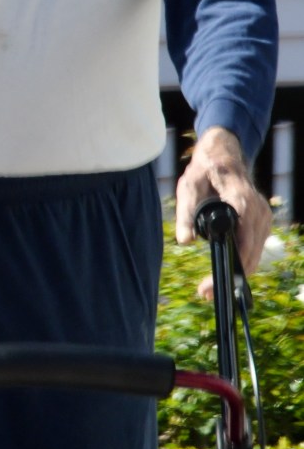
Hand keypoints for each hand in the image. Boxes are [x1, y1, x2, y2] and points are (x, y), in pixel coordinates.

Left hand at [175, 126, 271, 298]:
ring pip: (255, 254)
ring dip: (236, 274)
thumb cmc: (204, 170)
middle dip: (230, 277)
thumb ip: (185, 213)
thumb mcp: (188, 186)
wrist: (224, 155)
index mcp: (240, 197)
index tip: (213, 282)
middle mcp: (257, 209)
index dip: (230, 264)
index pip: (242, 238)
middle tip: (204, 293)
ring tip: (209, 289)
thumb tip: (184, 241)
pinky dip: (241, 262)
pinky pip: (255, 248)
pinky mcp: (263, 221)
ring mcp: (263, 216)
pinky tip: (224, 272)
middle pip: (250, 253)